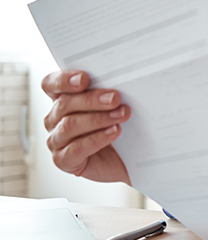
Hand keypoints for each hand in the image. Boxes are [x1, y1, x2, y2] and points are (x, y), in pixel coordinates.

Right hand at [42, 70, 130, 184]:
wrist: (124, 159)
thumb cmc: (115, 127)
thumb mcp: (112, 107)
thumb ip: (107, 93)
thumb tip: (118, 83)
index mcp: (62, 100)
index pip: (51, 85)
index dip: (63, 80)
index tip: (84, 79)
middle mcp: (54, 119)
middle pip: (64, 104)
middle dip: (92, 99)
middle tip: (115, 98)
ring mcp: (56, 141)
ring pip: (70, 125)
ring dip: (98, 119)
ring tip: (121, 115)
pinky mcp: (63, 160)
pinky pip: (76, 148)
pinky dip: (97, 139)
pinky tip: (114, 132)